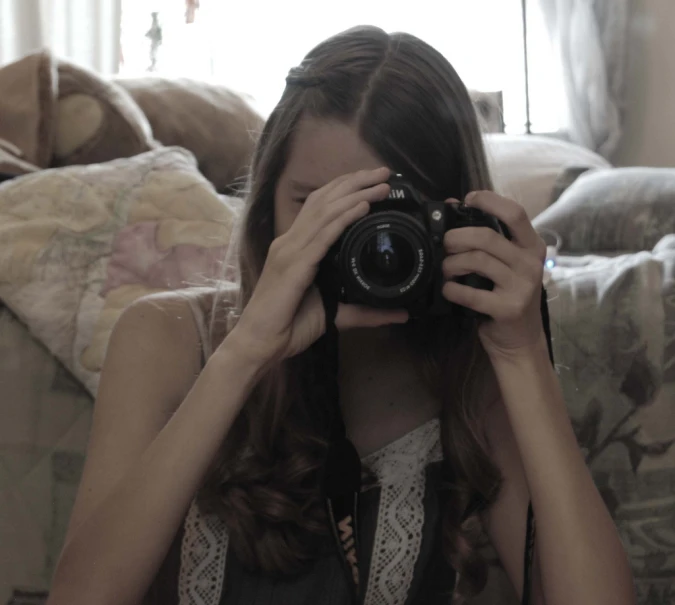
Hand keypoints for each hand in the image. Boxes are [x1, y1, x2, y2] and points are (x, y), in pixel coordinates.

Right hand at [230, 168, 408, 367]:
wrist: (258, 344)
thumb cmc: (288, 327)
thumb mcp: (335, 315)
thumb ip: (366, 312)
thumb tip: (401, 313)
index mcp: (295, 247)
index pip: (321, 207)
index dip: (346, 190)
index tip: (373, 181)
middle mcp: (290, 242)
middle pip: (324, 200)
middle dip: (355, 181)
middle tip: (384, 171)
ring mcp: (289, 251)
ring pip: (325, 211)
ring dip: (356, 193)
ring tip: (381, 184)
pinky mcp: (294, 265)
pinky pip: (323, 235)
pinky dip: (344, 217)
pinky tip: (362, 206)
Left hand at [441, 191, 547, 357]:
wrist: (519, 341)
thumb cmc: (507, 296)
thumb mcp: (505, 265)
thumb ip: (486, 237)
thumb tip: (452, 204)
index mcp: (532, 247)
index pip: (515, 213)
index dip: (489, 201)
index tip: (467, 200)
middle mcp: (531, 263)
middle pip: (487, 236)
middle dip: (457, 237)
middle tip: (445, 245)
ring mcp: (522, 287)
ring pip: (476, 261)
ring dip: (451, 264)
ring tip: (446, 270)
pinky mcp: (508, 308)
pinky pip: (470, 293)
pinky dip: (452, 289)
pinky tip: (449, 290)